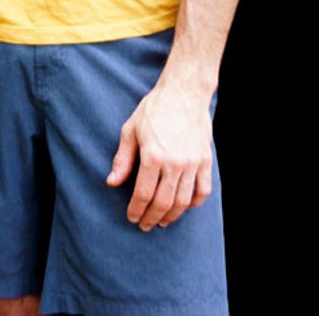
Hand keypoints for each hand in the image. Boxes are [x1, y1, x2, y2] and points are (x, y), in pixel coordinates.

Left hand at [106, 82, 214, 231]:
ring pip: (183, 201)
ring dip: (172, 216)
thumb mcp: (130, 130)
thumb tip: (112, 183)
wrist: (183, 92)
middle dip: (152, 217)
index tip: (132, 218)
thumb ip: (122, 159)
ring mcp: (192, 163)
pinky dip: (194, 203)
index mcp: (152, 156)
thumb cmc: (153, 109)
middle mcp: (174, 163)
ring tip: (162, 221)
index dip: (136, 209)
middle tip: (145, 225)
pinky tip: (184, 207)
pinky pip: (203, 190)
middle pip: (163, 202)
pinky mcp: (205, 160)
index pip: (142, 193)